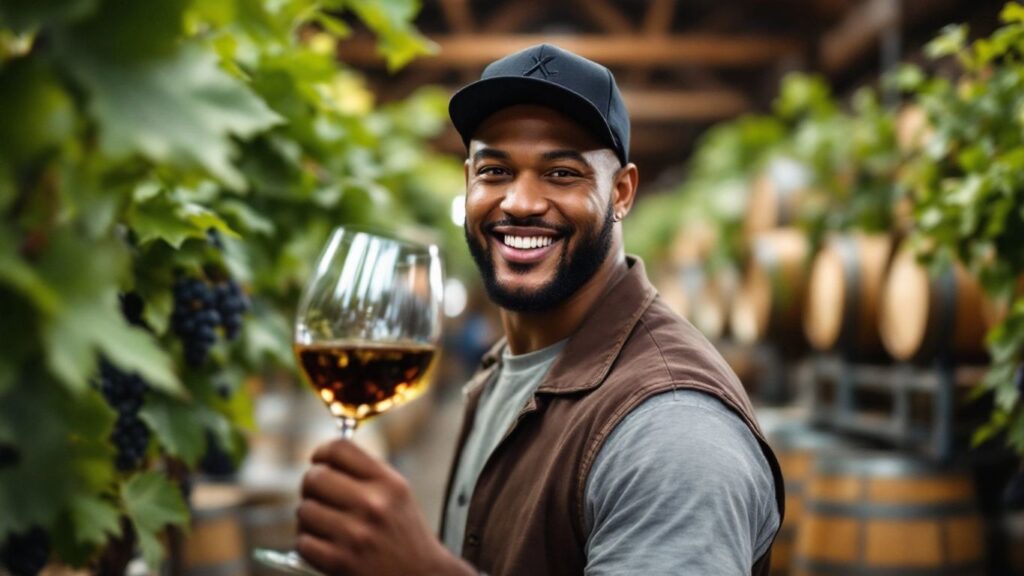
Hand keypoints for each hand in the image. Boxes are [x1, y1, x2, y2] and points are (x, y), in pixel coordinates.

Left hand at [297, 439, 475, 575]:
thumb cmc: (403, 533)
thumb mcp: (397, 493)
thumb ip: (366, 472)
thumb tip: (323, 456)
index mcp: (388, 483)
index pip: (339, 449)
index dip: (322, 452)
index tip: (319, 461)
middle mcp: (373, 505)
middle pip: (315, 477)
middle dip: (311, 486)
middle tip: (319, 496)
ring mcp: (356, 534)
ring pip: (304, 510)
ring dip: (309, 518)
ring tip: (326, 525)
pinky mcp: (340, 562)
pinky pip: (303, 542)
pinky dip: (309, 544)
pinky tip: (326, 545)